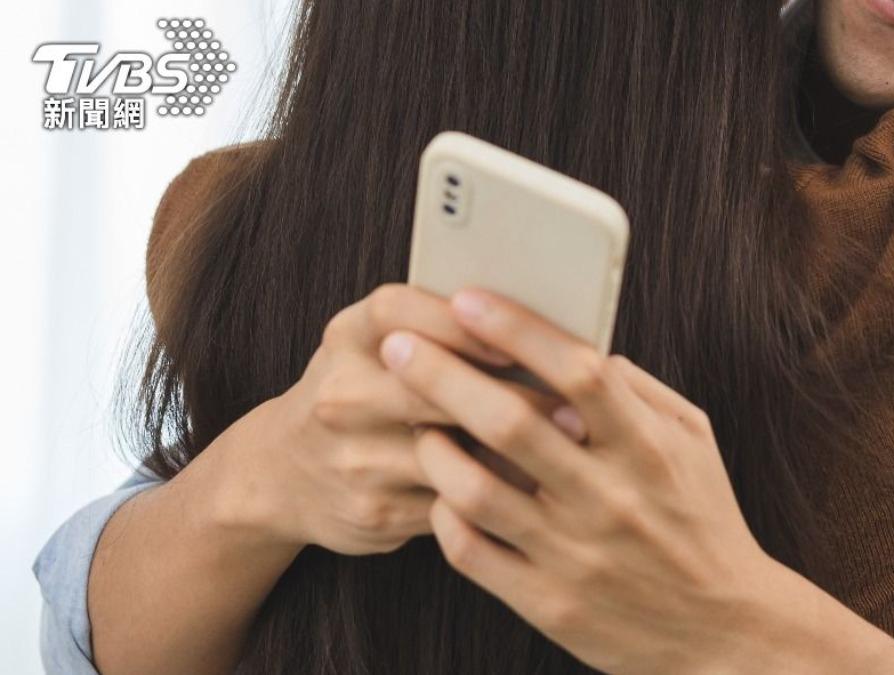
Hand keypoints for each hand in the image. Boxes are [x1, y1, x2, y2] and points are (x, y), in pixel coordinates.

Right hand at [223, 284, 556, 555]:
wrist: (281, 473)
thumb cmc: (359, 389)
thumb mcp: (375, 343)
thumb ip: (439, 324)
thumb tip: (538, 319)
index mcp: (349, 336)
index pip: (400, 312)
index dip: (461, 323)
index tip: (518, 338)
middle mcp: (342, 395)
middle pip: (432, 389)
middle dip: (513, 397)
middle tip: (577, 405)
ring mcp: (356, 459)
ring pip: (453, 455)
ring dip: (519, 453)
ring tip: (574, 445)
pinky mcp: (376, 513)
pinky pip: (455, 501)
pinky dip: (501, 493)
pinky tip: (540, 485)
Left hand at [382, 288, 893, 673]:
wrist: (725, 631)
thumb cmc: (705, 522)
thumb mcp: (693, 442)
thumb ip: (638, 390)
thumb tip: (575, 345)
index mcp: (647, 448)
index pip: (577, 371)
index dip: (517, 329)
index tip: (467, 299)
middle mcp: (609, 498)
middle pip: (509, 423)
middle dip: (443, 374)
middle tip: (399, 347)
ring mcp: (575, 555)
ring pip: (475, 489)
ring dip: (434, 447)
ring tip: (419, 424)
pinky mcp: (548, 603)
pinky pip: (471, 553)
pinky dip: (444, 514)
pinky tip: (442, 491)